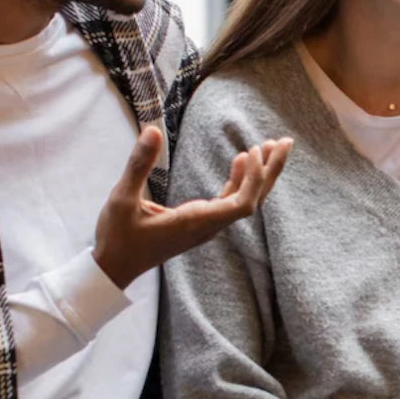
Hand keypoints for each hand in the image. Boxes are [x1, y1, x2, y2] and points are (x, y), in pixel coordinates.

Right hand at [93, 127, 291, 289]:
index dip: (254, 179)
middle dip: (270, 171)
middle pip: (252, 200)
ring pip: (244, 201)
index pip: (242, 205)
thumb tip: (152, 131)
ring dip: (259, 174)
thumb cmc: (117, 237)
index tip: (252, 150)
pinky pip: (230, 202)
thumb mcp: (121, 199)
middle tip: (285, 142)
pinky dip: (240, 181)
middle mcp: (208, 226)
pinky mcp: (200, 223)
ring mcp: (206, 226)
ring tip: (270, 145)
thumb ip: (138, 165)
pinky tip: (241, 160)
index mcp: (195, 222)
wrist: (114, 267)